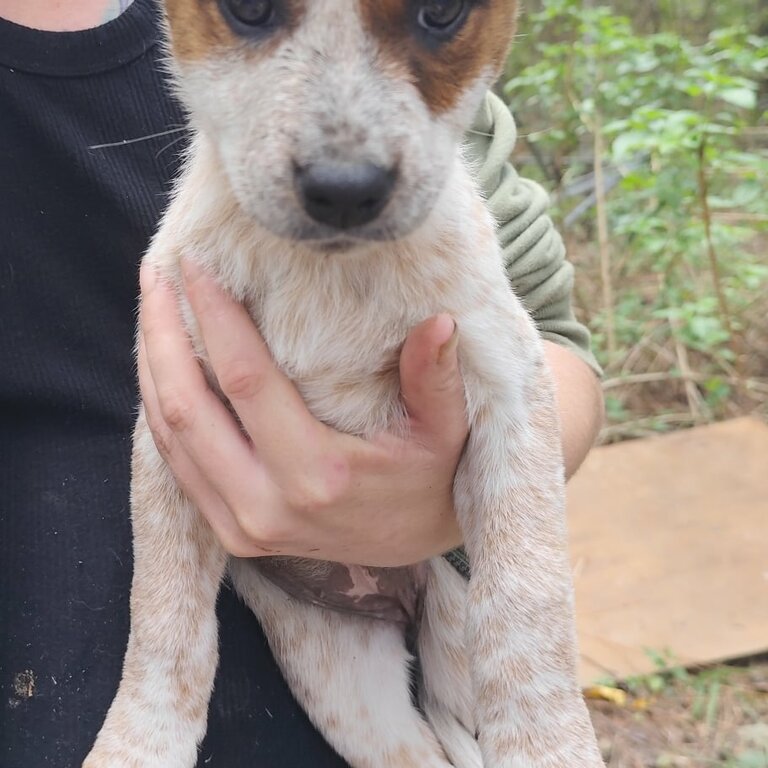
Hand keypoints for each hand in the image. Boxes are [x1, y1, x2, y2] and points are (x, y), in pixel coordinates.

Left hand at [137, 261, 467, 566]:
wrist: (411, 545)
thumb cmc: (430, 482)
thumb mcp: (445, 432)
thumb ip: (436, 378)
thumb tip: (440, 321)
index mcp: (318, 475)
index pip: (246, 380)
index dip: (215, 317)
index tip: (197, 264)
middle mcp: (265, 506)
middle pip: (185, 408)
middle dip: (162, 334)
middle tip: (156, 276)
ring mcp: (240, 527)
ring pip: (168, 438)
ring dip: (151, 368)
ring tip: (151, 310)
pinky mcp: (230, 534)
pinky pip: (175, 466)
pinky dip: (160, 411)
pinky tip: (161, 368)